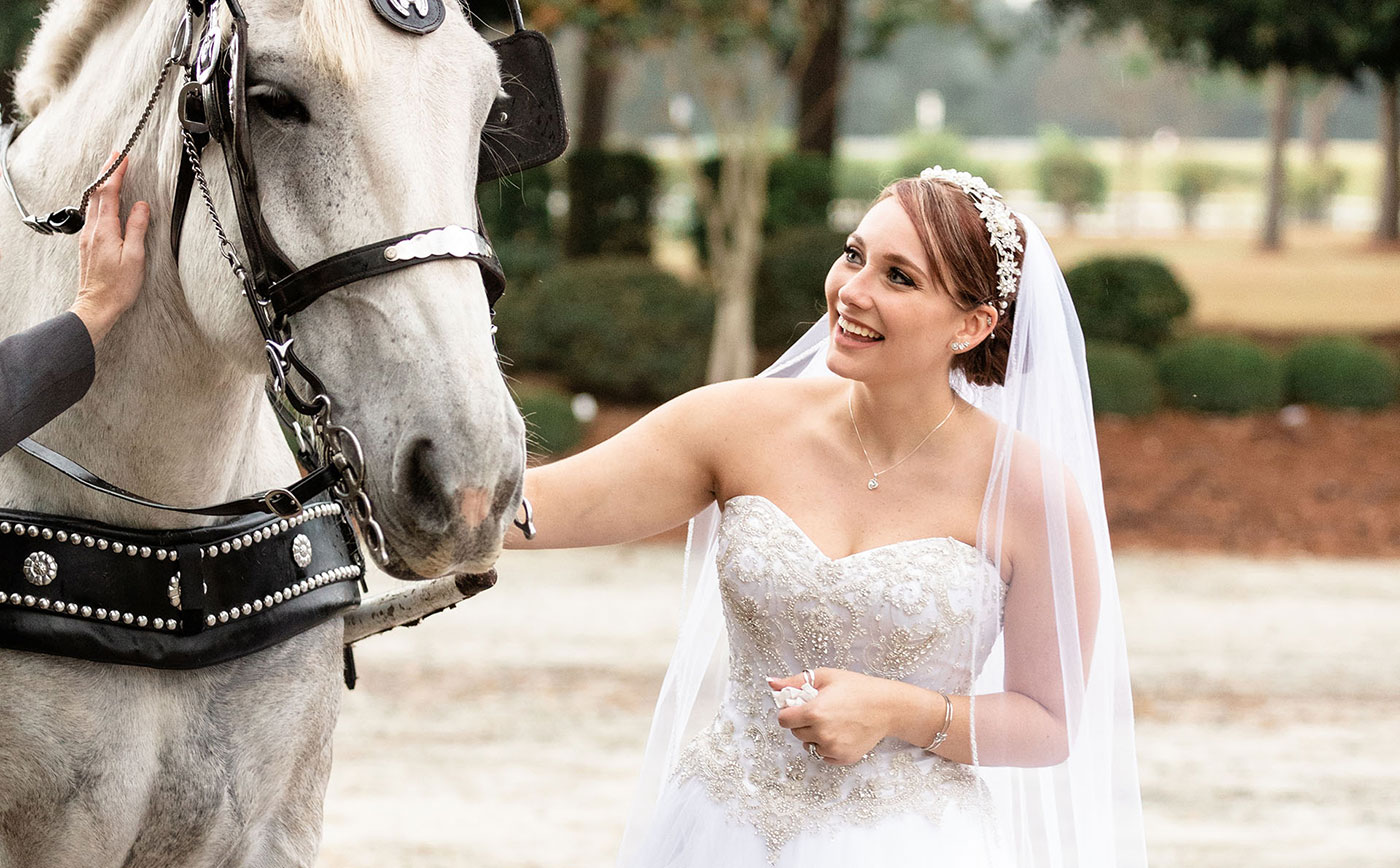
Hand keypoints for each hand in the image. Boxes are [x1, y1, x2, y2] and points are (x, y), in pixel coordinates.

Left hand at [71, 152, 149, 345]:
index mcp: (105, 230)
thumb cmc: (118, 286)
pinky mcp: (88, 244)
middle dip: (106, 173)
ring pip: (92, 202)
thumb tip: (142, 206)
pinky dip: (99, 200)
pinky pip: (92, 214)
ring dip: (101, 185)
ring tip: (111, 174)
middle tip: (115, 157)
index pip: (109, 193)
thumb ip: (138, 228)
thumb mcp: (135, 257)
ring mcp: (88, 237)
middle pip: (97, 193)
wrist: (96, 305)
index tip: (122, 158)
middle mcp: (93, 230)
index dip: (116, 173)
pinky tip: (105, 201)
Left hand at [768, 667, 895, 764]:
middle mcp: (821, 733)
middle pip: (796, 732)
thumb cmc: (858, 688)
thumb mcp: (825, 677)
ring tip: (832, 721)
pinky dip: (827, 746)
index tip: (800, 706)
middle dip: (802, 722)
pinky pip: (824, 755)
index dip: (790, 712)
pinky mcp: (843, 758)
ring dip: (814, 735)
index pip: (784, 720)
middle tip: (820, 710)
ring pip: (809, 745)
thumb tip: (772, 683)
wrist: (887, 707)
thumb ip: (795, 682)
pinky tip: (840, 732)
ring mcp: (833, 748)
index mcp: (814, 712)